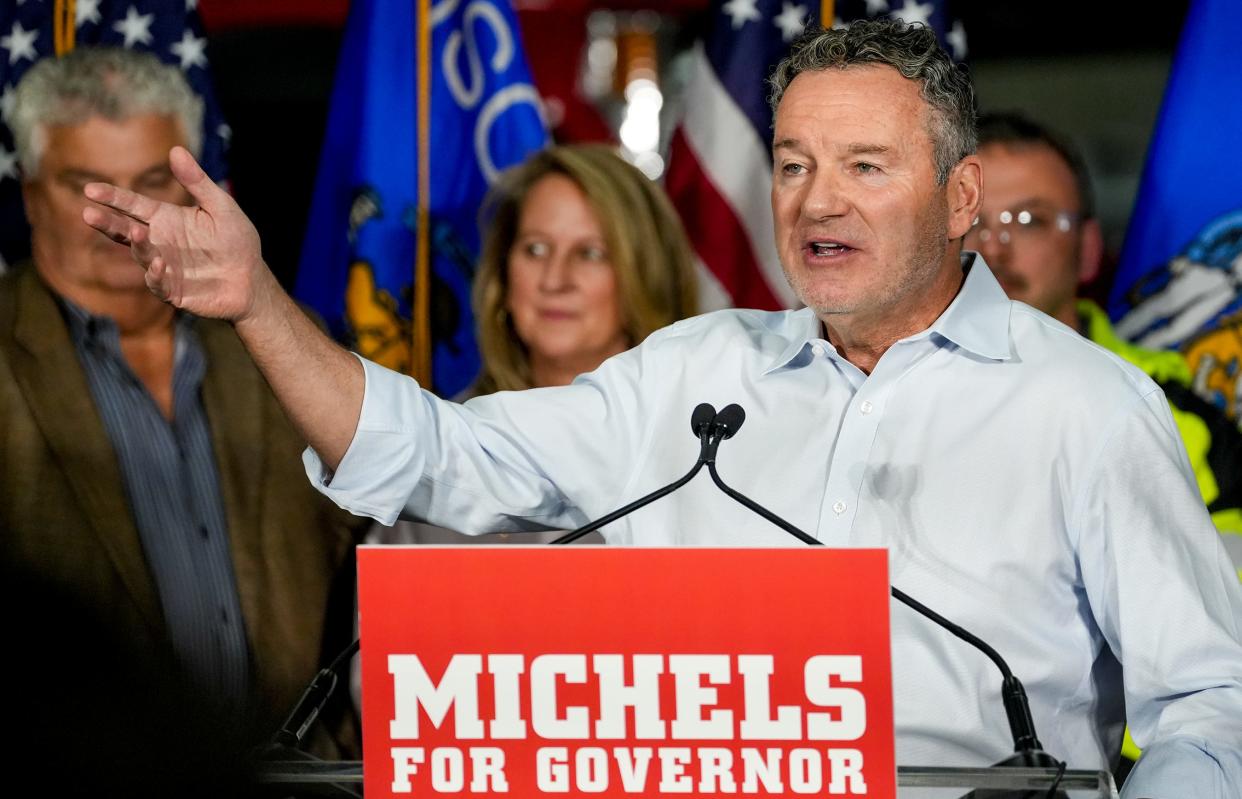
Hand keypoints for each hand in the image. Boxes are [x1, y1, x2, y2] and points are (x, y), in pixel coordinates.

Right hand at [82, 146, 273, 322]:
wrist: (252, 281)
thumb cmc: (237, 241)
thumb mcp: (221, 207)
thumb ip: (198, 182)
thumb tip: (176, 149)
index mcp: (166, 219)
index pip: (133, 205)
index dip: (113, 198)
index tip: (91, 190)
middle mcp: (159, 242)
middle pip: (125, 230)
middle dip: (107, 222)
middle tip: (88, 213)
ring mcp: (164, 267)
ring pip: (141, 255)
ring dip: (138, 245)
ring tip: (134, 231)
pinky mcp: (173, 290)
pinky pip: (158, 284)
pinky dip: (155, 275)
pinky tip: (159, 264)